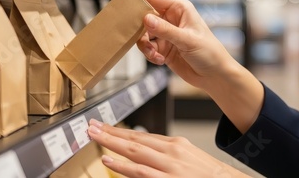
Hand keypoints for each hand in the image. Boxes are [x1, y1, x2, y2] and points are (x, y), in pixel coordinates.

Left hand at [87, 119, 250, 177]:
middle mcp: (171, 151)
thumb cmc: (208, 174)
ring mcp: (169, 166)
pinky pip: (142, 172)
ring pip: (135, 151)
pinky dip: (124, 166)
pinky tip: (110, 161)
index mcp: (174, 144)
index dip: (119, 131)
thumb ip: (166, 153)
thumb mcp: (187, 157)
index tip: (102, 126)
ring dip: (111, 143)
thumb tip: (143, 151)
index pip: (140, 135)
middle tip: (90, 126)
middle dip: (110, 133)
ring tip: (93, 137)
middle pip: (134, 139)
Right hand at [112, 0, 234, 88]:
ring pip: (143, 34)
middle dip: (136, 25)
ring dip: (144, 45)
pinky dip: (150, 54)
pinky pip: (148, 48)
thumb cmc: (210, 53)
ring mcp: (167, 34)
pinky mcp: (164, 48)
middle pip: (144, 15)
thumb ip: (165, 30)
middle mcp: (172, 19)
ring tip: (153, 53)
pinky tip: (159, 60)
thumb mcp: (187, 40)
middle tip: (128, 31)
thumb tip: (146, 19)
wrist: (215, 76)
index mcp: (179, 9)